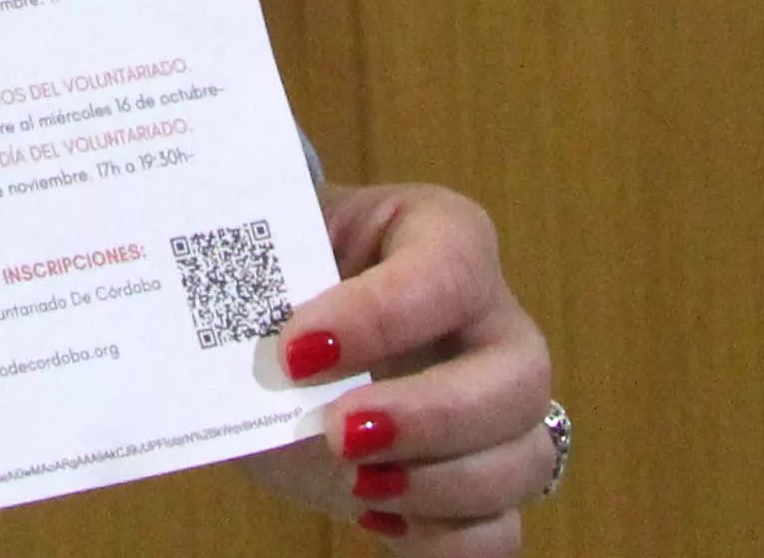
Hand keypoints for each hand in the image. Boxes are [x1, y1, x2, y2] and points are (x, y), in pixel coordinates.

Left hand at [234, 185, 556, 543]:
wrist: (281, 343)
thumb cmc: (286, 278)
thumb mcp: (272, 257)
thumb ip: (262, 282)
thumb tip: (239, 333)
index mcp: (441, 236)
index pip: (450, 268)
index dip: (381, 316)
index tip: (296, 352)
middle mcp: (490, 321)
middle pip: (519, 375)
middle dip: (430, 416)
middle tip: (336, 435)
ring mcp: (500, 409)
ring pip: (525, 458)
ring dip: (440, 487)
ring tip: (357, 485)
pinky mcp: (481, 483)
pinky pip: (503, 529)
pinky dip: (447, 541)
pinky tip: (381, 521)